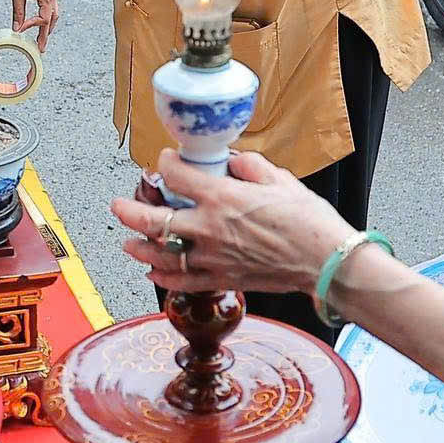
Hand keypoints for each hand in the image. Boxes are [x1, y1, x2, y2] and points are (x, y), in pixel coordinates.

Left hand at [5, 0, 59, 47]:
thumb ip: (18, 13)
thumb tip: (17, 27)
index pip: (43, 19)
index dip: (32, 27)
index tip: (21, 31)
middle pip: (53, 18)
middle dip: (46, 32)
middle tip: (41, 45)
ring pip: (54, 11)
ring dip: (48, 23)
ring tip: (42, 35)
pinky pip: (51, 3)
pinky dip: (47, 13)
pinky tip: (41, 18)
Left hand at [108, 150, 350, 293]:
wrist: (326, 262)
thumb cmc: (308, 220)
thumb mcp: (280, 180)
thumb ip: (249, 167)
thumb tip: (232, 162)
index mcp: (223, 197)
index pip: (178, 175)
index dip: (166, 163)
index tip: (166, 160)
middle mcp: (210, 228)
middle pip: (155, 220)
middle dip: (130, 210)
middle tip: (117, 204)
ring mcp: (214, 257)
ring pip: (163, 254)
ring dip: (140, 247)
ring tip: (127, 242)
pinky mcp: (224, 278)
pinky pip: (184, 282)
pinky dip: (164, 278)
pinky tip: (153, 271)